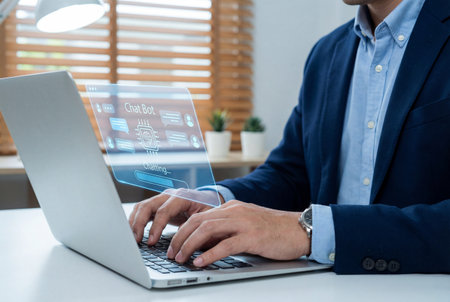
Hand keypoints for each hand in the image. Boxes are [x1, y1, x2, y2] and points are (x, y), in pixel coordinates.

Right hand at [128, 189, 222, 244]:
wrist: (208, 199)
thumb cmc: (209, 207)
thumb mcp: (207, 217)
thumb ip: (196, 227)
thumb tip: (186, 242)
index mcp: (182, 197)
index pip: (164, 210)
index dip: (156, 227)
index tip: (151, 241)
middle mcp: (169, 195)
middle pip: (148, 206)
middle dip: (139, 224)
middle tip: (136, 241)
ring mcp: (162, 198)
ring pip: (142, 207)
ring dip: (134, 222)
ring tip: (133, 239)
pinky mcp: (158, 205)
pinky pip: (142, 210)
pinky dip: (136, 221)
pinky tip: (134, 233)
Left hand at [167, 200, 310, 266]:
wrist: (299, 229)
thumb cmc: (273, 230)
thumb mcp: (244, 226)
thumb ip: (224, 231)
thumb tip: (201, 245)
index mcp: (231, 208)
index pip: (198, 216)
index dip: (182, 231)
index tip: (173, 245)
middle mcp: (234, 211)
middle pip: (198, 221)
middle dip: (180, 238)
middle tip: (172, 254)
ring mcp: (243, 223)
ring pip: (207, 230)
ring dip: (190, 245)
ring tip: (181, 258)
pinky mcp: (253, 237)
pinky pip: (226, 245)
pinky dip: (210, 254)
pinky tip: (201, 262)